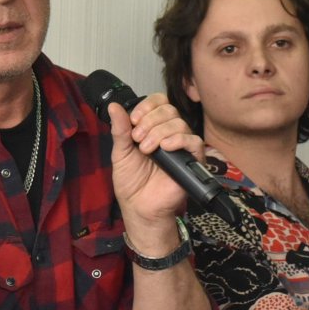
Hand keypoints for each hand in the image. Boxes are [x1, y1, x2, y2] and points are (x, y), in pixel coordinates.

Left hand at [107, 94, 201, 253]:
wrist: (139, 207)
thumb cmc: (131, 181)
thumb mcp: (121, 152)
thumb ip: (120, 129)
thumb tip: (114, 106)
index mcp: (152, 128)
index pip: (158, 102)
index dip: (147, 106)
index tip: (134, 120)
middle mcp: (168, 133)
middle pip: (169, 110)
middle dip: (150, 121)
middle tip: (138, 140)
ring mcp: (181, 146)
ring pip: (179, 123)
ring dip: (159, 132)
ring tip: (146, 150)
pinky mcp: (192, 160)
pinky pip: (194, 141)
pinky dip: (179, 140)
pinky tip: (165, 148)